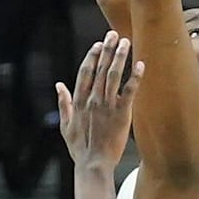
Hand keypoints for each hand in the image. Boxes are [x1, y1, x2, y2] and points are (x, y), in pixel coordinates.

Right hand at [58, 31, 144, 169]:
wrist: (93, 164)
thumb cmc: (80, 148)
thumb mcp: (66, 125)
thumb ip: (63, 103)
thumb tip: (59, 85)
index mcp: (79, 101)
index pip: (85, 72)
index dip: (92, 56)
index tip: (99, 44)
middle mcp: (93, 100)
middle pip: (100, 68)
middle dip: (108, 49)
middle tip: (114, 34)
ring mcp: (107, 106)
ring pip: (114, 75)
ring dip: (120, 57)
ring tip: (126, 42)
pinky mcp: (121, 114)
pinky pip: (129, 91)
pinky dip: (135, 77)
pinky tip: (140, 65)